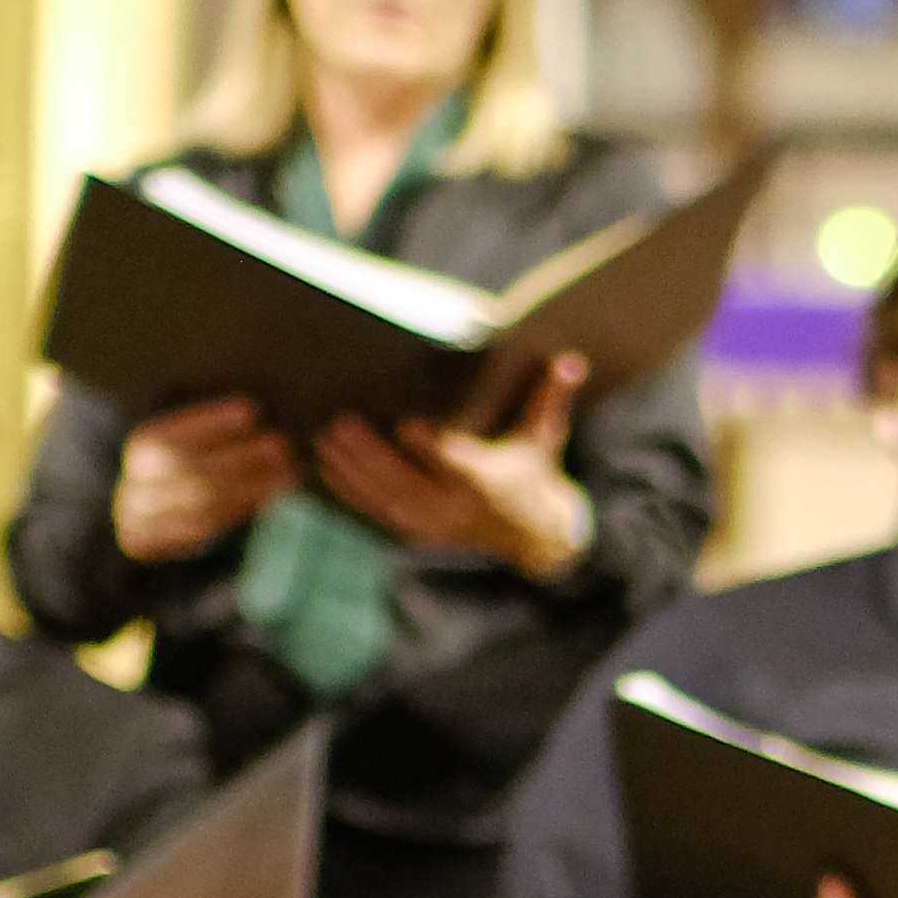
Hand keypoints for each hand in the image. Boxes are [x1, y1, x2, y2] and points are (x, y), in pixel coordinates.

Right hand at [109, 394, 298, 562]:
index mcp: (143, 447)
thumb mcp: (184, 437)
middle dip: (240, 458)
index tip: (250, 411)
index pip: (175, 433)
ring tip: (288, 474)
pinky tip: (272, 495)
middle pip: (191, 471)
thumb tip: (255, 414)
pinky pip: (210, 527)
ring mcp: (146, 518)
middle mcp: (138, 483)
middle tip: (280, 446)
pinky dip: (244, 509)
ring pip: (204, 504)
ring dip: (252, 488)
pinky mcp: (164, 541)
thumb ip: (212, 429)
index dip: (210, 422)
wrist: (143, 511)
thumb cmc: (178, 462)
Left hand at [311, 355, 595, 576]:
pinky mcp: (418, 534)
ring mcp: (434, 526)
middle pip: (408, 483)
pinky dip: (351, 492)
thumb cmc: (535, 471)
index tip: (406, 425)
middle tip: (340, 423)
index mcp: (488, 483)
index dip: (431, 448)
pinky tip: (326, 466)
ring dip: (352, 472)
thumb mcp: (547, 435)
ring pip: (386, 500)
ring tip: (323, 440)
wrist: (535, 536)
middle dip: (372, 456)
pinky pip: (378, 514)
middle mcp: (458, 509)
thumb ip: (552, 396)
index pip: (458, 465)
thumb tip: (573, 361)